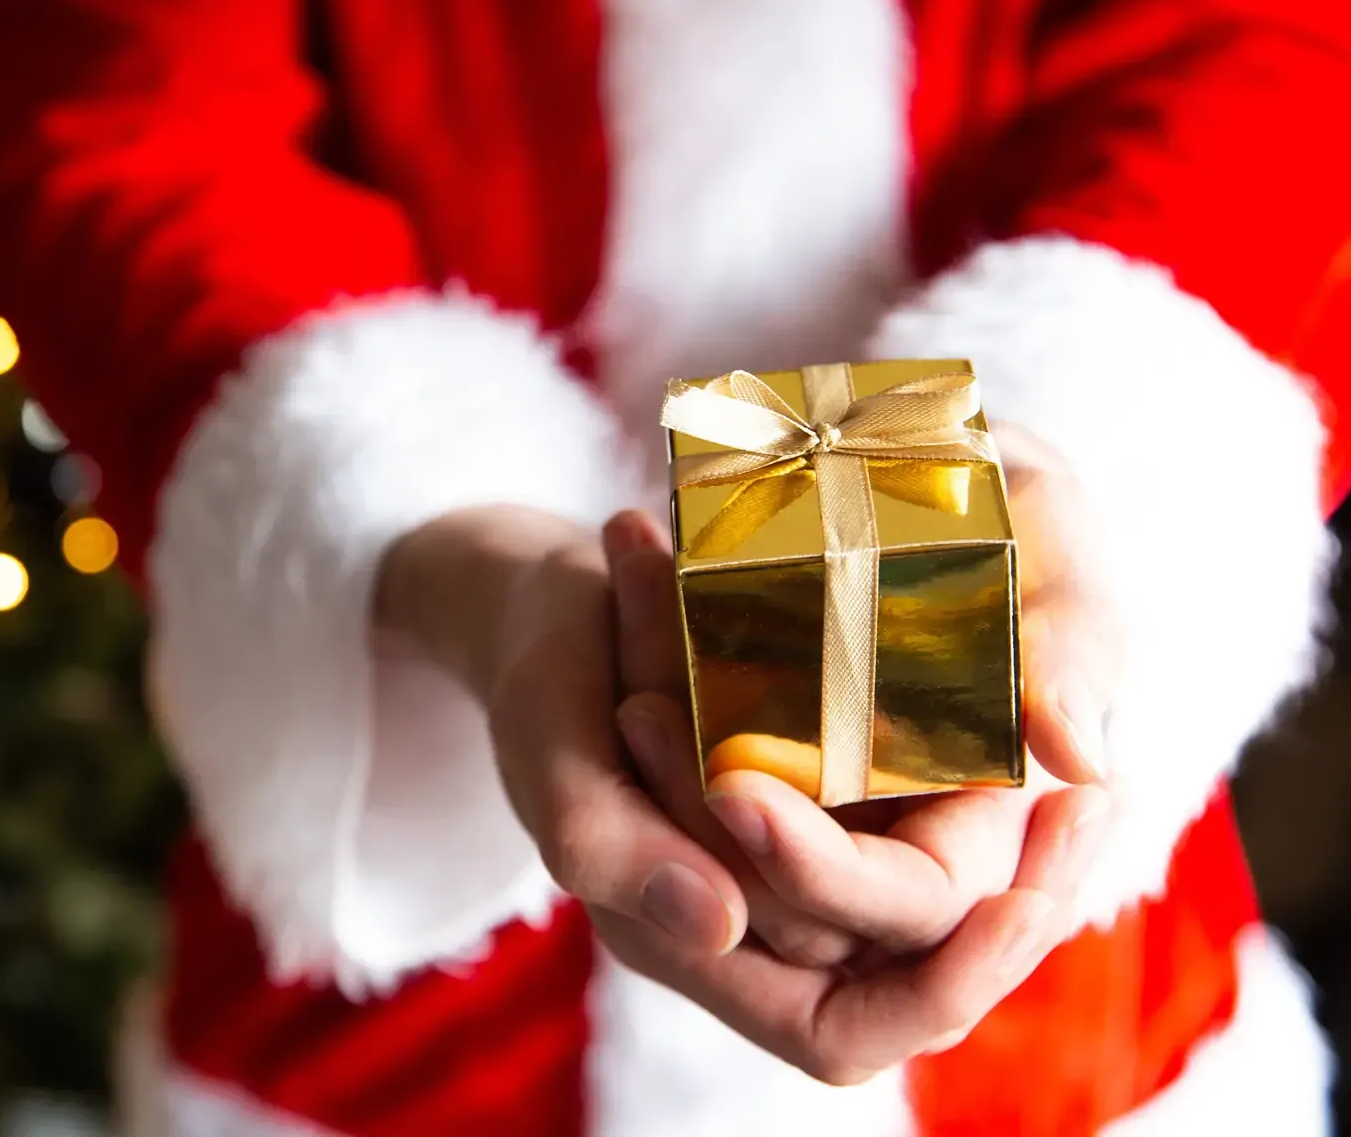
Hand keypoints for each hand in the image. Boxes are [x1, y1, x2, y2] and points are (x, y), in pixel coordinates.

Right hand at [376, 500, 1102, 1083]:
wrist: (552, 596)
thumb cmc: (542, 680)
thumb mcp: (550, 757)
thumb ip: (613, 852)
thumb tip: (721, 928)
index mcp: (693, 940)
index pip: (843, 1034)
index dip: (936, 991)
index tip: (1017, 902)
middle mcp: (764, 914)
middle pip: (916, 963)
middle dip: (1005, 898)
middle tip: (1087, 806)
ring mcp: (806, 845)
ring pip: (941, 892)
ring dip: (1011, 836)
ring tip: (1090, 783)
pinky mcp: (835, 777)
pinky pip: (932, 810)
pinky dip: (984, 776)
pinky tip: (1042, 731)